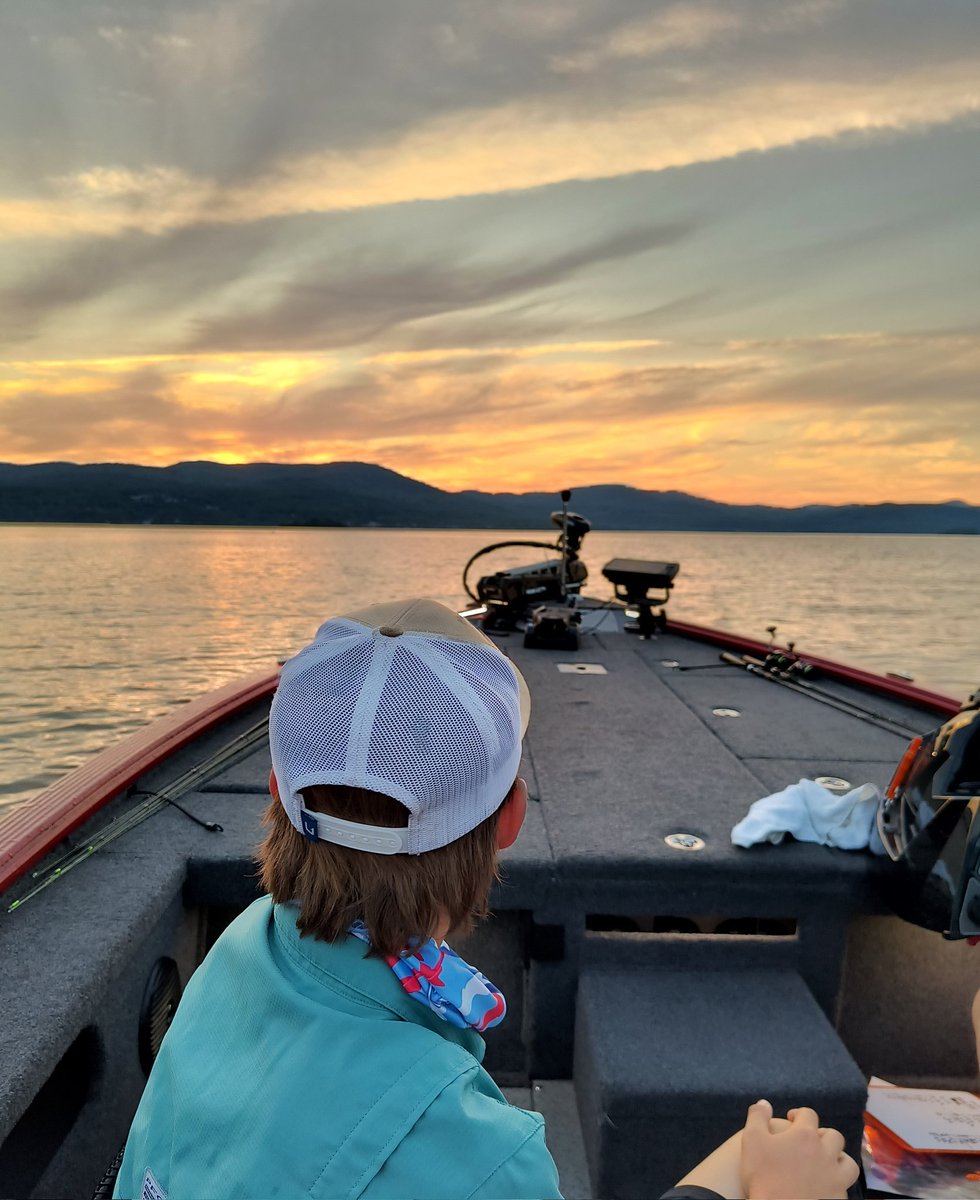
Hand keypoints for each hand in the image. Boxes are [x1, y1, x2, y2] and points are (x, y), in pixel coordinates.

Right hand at [741, 1099, 858, 1199]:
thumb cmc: (763, 1176)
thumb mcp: (752, 1139)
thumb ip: (758, 1117)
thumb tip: (764, 1103)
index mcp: (805, 1136)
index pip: (809, 1115)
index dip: (799, 1114)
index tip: (791, 1119)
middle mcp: (825, 1153)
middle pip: (833, 1136)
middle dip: (822, 1135)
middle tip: (809, 1142)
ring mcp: (835, 1177)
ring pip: (848, 1162)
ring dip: (839, 1159)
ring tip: (826, 1163)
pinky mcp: (837, 1198)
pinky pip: (845, 1188)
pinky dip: (838, 1184)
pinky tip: (826, 1186)